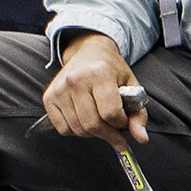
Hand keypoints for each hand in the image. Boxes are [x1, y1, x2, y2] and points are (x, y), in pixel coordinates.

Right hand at [43, 32, 148, 149]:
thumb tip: (142, 139)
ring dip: (93, 134)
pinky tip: (84, 119)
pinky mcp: (49, 97)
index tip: (124, 120)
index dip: (121, 123)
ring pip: (78, 129)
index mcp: (100, 73)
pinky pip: (63, 128)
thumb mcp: (131, 86)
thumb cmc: (112, 70)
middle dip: (109, 135)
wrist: (88, 51)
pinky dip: (76, 131)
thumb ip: (138, 113)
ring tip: (101, 123)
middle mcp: (76, 80)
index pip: (111, 113)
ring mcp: (60, 89)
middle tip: (116, 132)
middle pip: (93, 124)